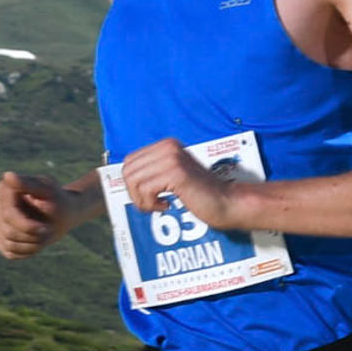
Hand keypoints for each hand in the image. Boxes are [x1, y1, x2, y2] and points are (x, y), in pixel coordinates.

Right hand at [0, 170, 84, 259]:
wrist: (63, 214)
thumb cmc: (57, 200)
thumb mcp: (48, 191)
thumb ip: (28, 184)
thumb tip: (7, 176)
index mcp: (5, 189)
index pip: (8, 215)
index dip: (27, 226)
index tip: (45, 228)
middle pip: (7, 231)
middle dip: (30, 235)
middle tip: (47, 231)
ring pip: (8, 243)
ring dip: (31, 244)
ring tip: (43, 235)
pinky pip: (9, 252)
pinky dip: (27, 251)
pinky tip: (37, 242)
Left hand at [118, 137, 250, 233]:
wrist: (227, 202)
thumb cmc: (200, 193)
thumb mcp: (173, 176)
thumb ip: (153, 172)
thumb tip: (125, 178)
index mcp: (166, 144)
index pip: (129, 161)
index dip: (133, 184)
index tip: (149, 196)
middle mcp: (167, 147)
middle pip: (128, 171)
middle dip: (135, 193)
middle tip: (153, 203)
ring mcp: (171, 158)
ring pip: (134, 182)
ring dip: (143, 201)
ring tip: (160, 205)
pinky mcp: (176, 173)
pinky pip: (145, 190)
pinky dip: (151, 204)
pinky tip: (167, 206)